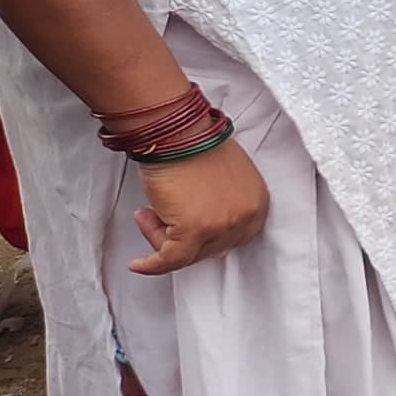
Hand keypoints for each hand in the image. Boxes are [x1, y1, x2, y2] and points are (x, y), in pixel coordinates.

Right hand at [127, 135, 267, 274]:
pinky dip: (152, 264)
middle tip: (159, 220)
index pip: (235, 237)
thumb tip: (201, 224)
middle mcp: (246, 215)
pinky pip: (171, 259)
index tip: (185, 237)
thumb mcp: (222, 177)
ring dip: (161, 238)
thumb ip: (220, 202)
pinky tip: (138, 263)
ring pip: (188, 254)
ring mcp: (223, 224)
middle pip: (211, 248)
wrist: (176, 131)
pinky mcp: (196, 229)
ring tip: (147, 215)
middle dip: (182, 239)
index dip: (206, 239)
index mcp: (257, 200)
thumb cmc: (192, 144)